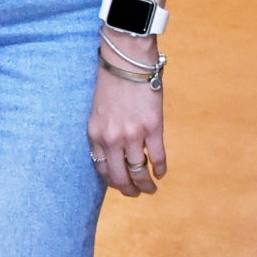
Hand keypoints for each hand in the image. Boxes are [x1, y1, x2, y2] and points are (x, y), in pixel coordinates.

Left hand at [86, 57, 165, 198]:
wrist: (126, 61)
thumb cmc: (111, 82)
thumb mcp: (98, 111)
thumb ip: (104, 132)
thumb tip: (115, 152)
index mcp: (95, 134)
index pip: (101, 169)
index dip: (112, 181)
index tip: (119, 185)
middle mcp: (111, 139)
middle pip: (120, 176)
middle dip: (128, 190)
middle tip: (136, 194)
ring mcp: (133, 135)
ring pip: (139, 171)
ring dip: (146, 185)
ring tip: (150, 189)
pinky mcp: (152, 128)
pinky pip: (158, 157)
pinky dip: (160, 169)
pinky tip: (161, 173)